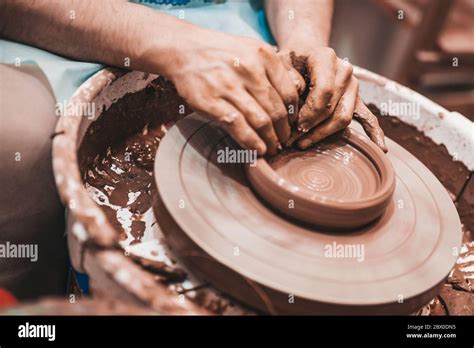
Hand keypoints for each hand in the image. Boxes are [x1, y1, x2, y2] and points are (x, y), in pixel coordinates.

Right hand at [165, 29, 298, 155]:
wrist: (184, 50)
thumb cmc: (222, 54)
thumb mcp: (252, 50)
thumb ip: (273, 68)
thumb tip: (297, 93)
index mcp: (264, 55)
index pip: (289, 93)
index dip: (293, 115)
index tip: (292, 125)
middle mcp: (249, 69)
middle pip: (276, 110)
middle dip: (283, 131)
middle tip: (283, 141)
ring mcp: (229, 86)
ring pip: (260, 121)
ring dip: (270, 140)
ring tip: (272, 148)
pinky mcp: (211, 102)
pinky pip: (238, 126)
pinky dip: (251, 142)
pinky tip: (258, 150)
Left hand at [280, 48, 386, 151]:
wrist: (302, 53)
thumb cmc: (289, 61)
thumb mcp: (280, 63)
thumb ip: (286, 79)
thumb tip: (294, 100)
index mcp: (326, 58)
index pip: (324, 91)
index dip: (310, 113)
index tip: (295, 126)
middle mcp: (343, 70)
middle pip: (332, 108)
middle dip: (311, 128)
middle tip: (291, 140)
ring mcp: (352, 86)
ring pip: (344, 117)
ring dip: (323, 134)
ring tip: (302, 144)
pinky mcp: (356, 99)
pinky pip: (368, 117)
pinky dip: (375, 133)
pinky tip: (380, 148)